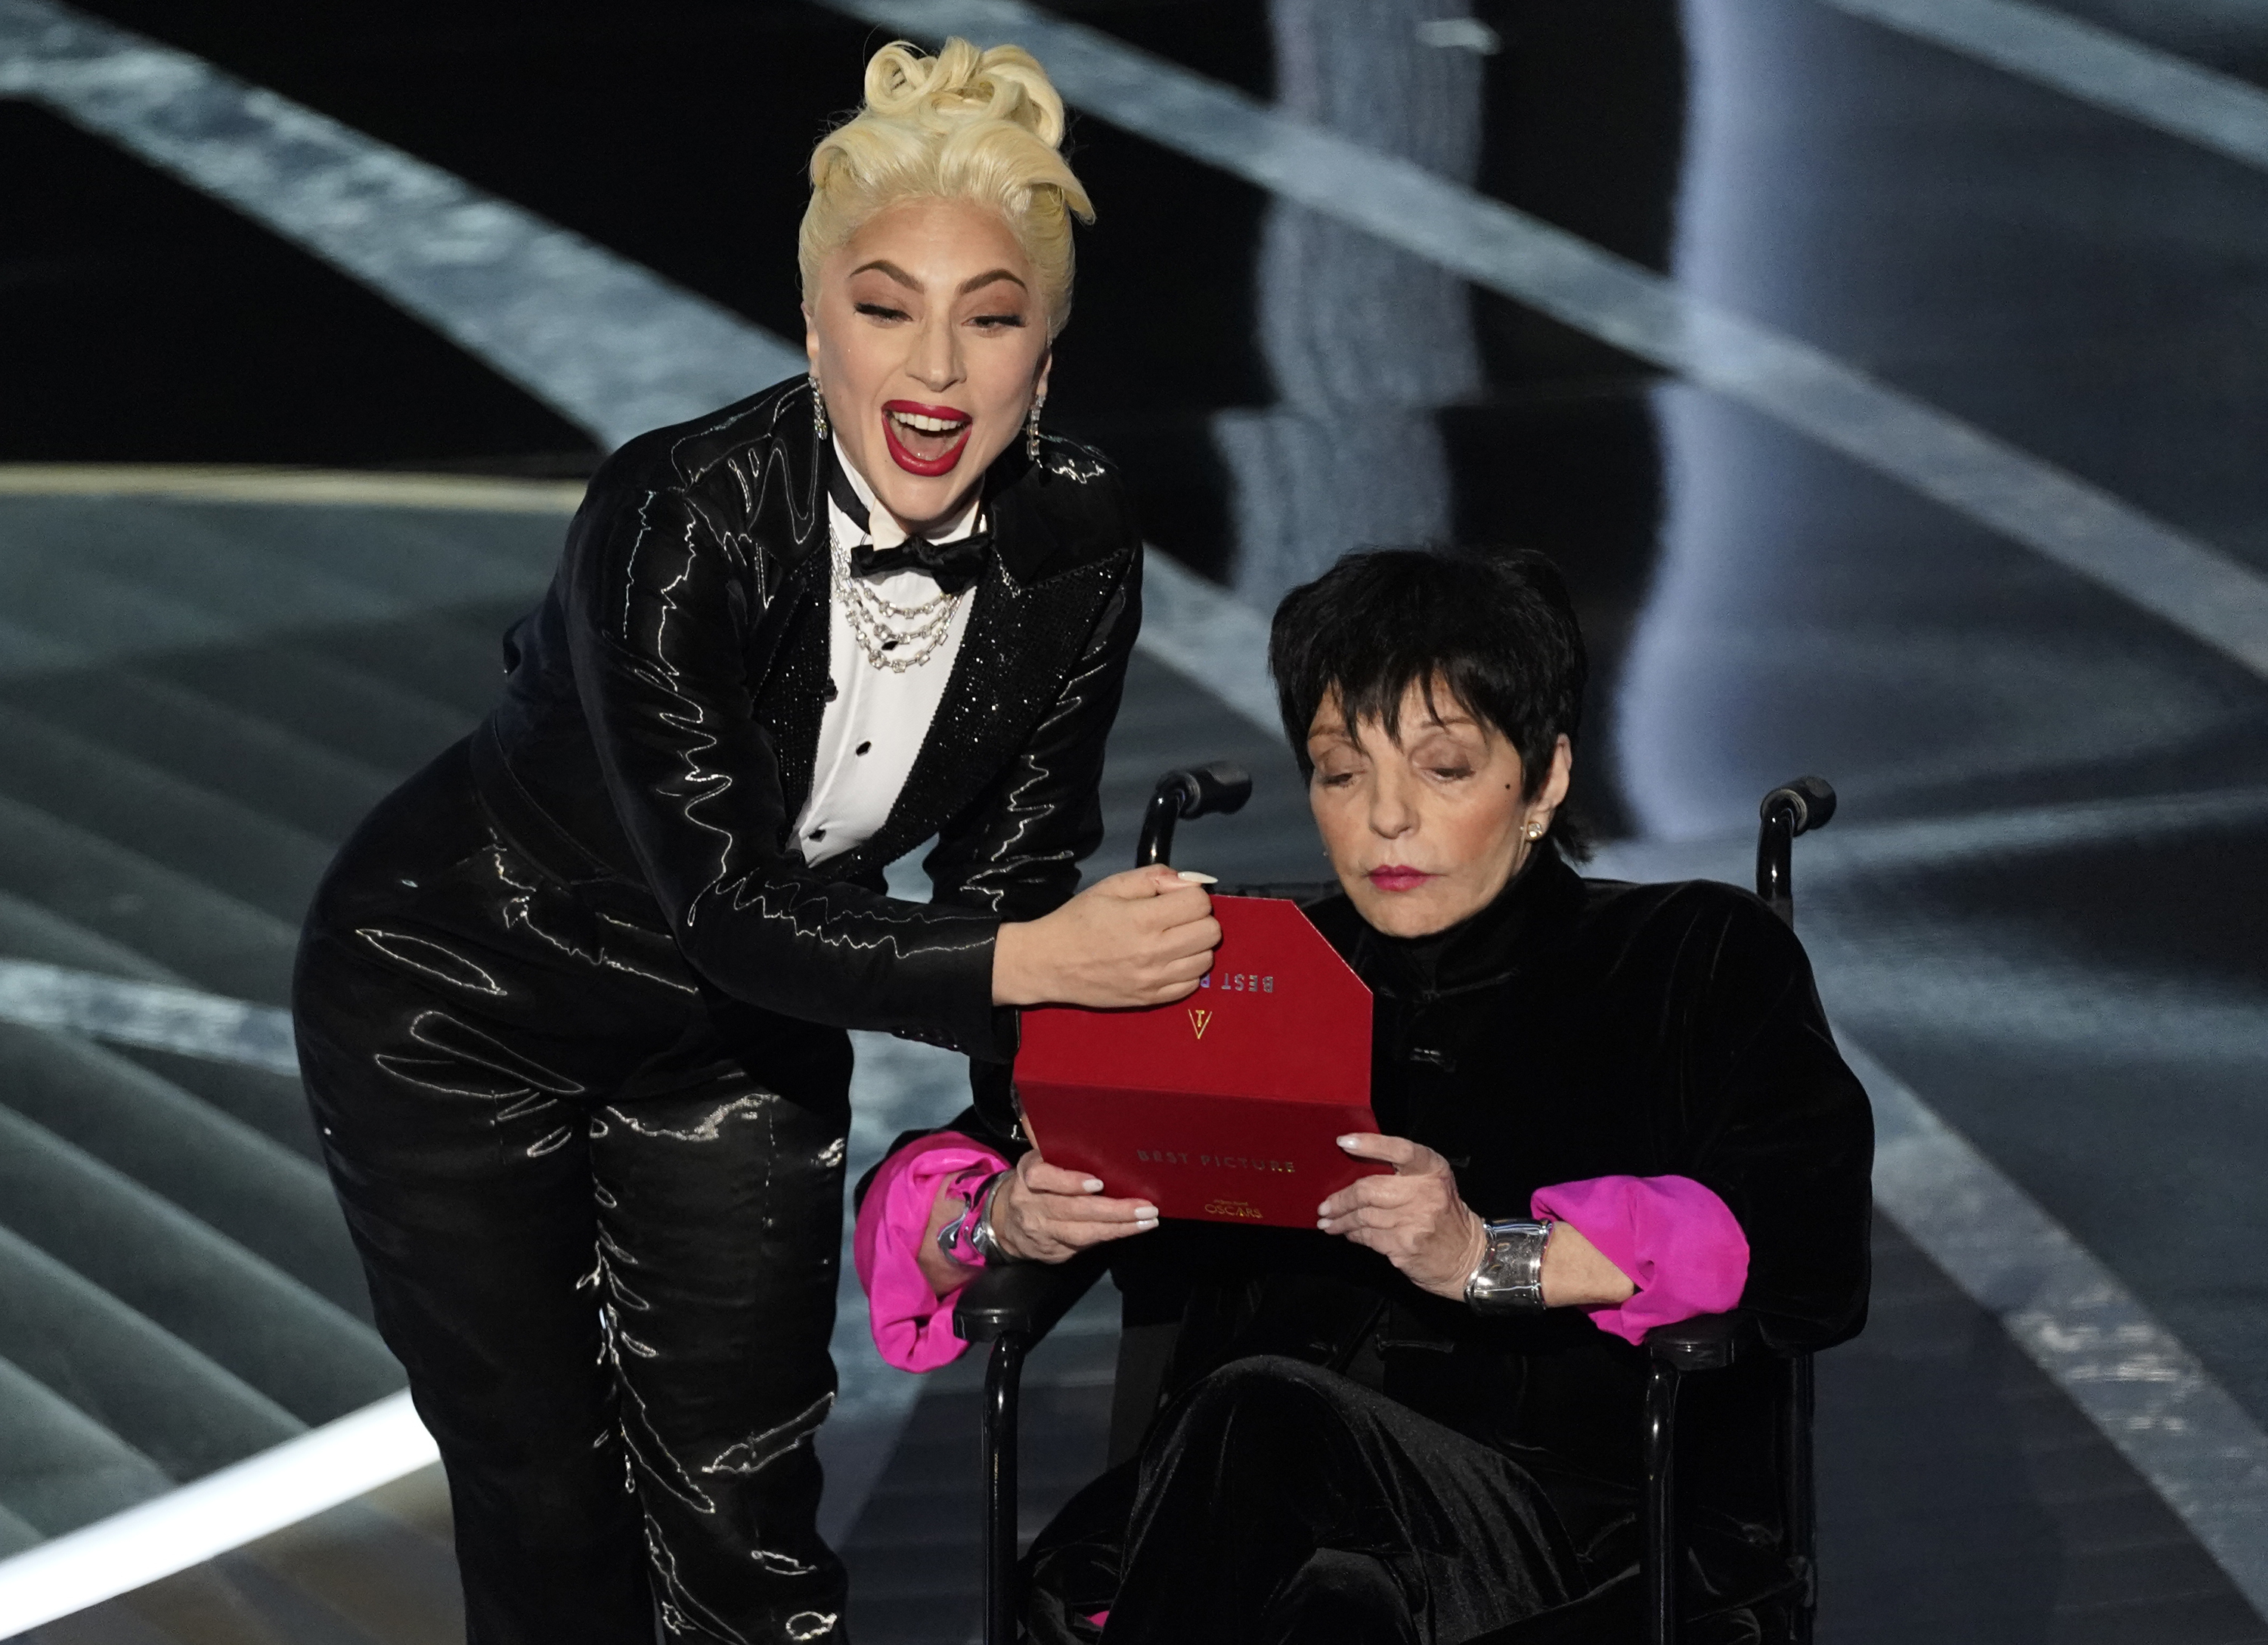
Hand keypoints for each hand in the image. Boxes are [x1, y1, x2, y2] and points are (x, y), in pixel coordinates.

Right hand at [916, 1149, 1157, 1292]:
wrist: (1003, 1224)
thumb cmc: (1033, 1183)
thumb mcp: (1035, 1156)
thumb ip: (1044, 1133)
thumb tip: (1049, 1098)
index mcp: (1028, 1175)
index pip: (1042, 1179)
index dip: (1069, 1182)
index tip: (1097, 1183)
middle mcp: (1032, 1205)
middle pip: (1071, 1210)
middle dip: (1112, 1209)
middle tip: (1144, 1205)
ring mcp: (1043, 1232)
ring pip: (1082, 1233)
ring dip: (1119, 1227)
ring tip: (1148, 1218)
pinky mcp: (1054, 1251)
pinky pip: (1086, 1245)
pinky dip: (1113, 1236)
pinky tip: (1135, 1228)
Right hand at [991, 866, 1220, 1007]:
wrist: (1049, 963)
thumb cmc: (1078, 920)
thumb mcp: (1110, 886)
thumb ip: (1153, 877)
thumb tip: (1188, 882)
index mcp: (1142, 919)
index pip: (1200, 902)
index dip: (1191, 894)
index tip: (1173, 897)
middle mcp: (1153, 952)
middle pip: (1211, 932)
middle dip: (1198, 919)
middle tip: (1176, 919)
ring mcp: (1154, 980)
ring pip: (1206, 960)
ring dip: (1195, 946)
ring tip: (1172, 940)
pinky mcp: (1151, 1000)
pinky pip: (1192, 985)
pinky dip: (1186, 970)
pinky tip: (1167, 961)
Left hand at [1314, 1135, 1639, 1308]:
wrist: (1489, 1267)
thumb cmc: (1461, 1224)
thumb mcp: (1440, 1189)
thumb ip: (1409, 1176)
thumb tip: (1366, 1163)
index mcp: (1436, 1170)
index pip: (1399, 1147)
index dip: (1370, 1142)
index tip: (1344, 1140)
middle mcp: (1427, 1194)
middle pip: (1370, 1187)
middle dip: (1341, 1195)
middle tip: (1323, 1200)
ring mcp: (1417, 1225)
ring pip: (1365, 1217)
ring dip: (1341, 1218)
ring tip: (1326, 1218)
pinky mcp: (1409, 1253)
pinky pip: (1371, 1242)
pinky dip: (1355, 1238)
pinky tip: (1344, 1234)